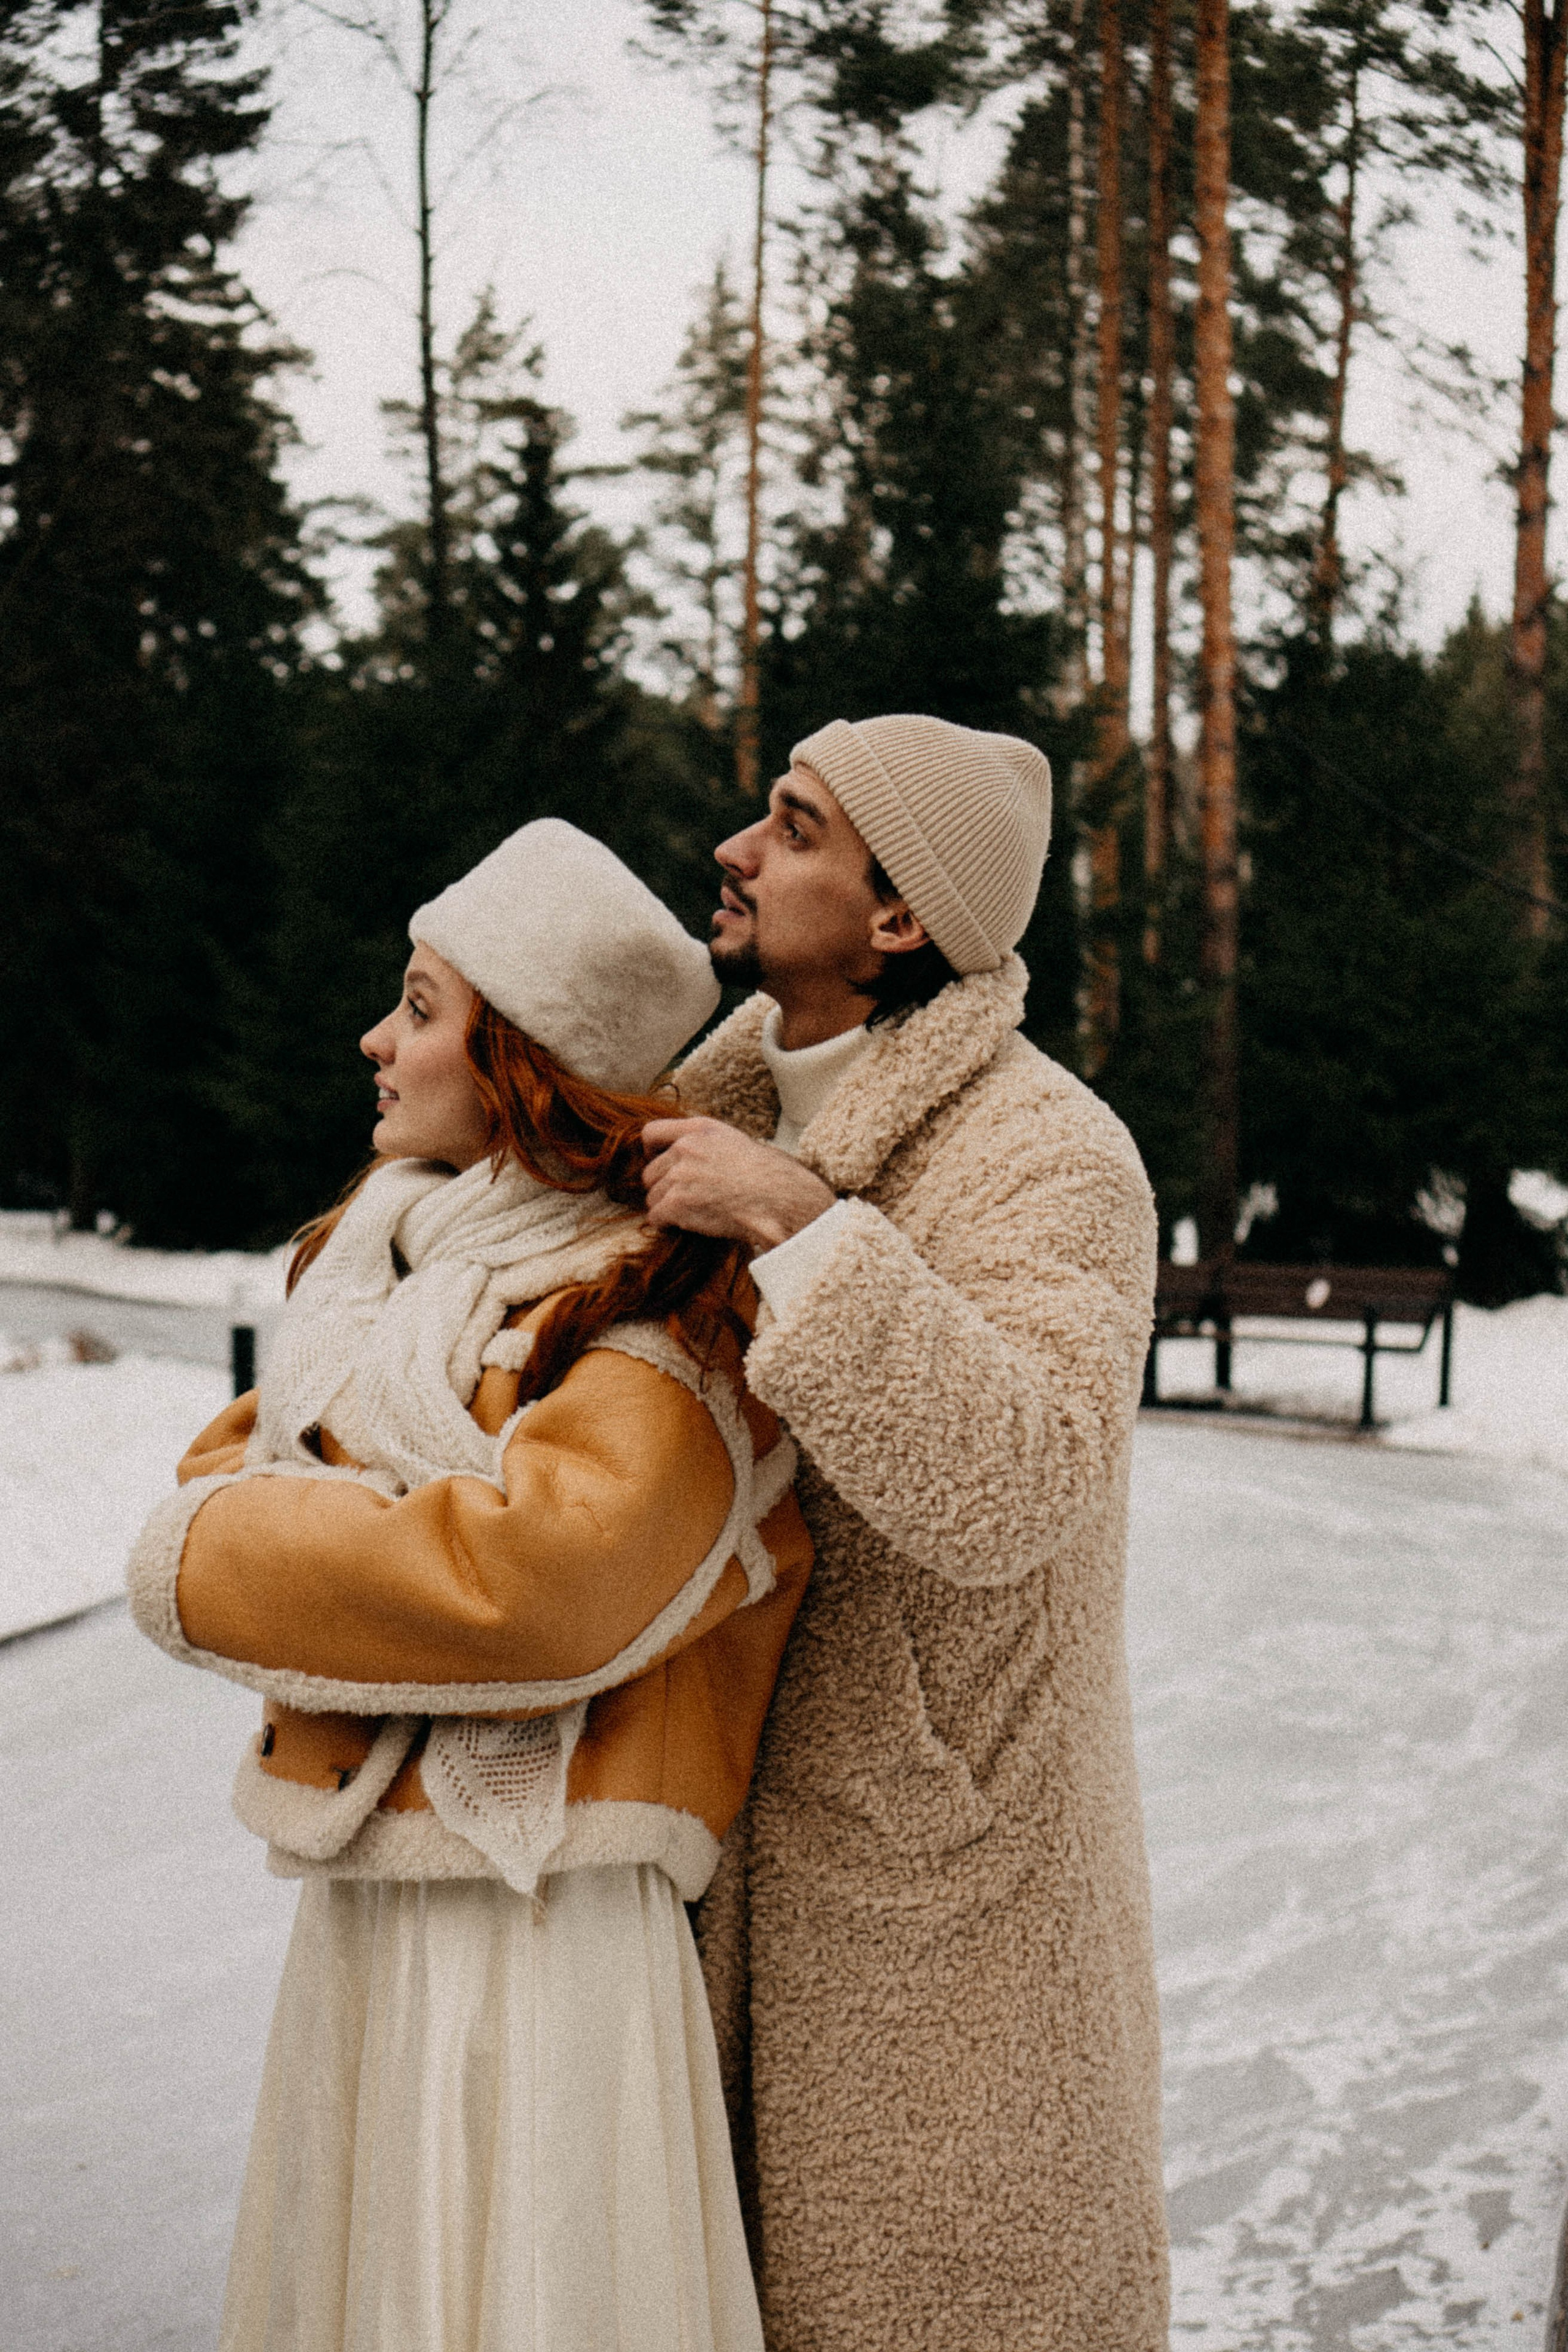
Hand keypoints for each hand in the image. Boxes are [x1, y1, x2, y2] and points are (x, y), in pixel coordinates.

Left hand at [641, 1117, 836, 1251]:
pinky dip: (667, 1225)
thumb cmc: (772, 1177)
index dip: (651, 1151)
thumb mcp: (739, 1143)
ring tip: (692, 1215)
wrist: (780, 1200)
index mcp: (700, 1129)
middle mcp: (685, 1148)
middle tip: (683, 1200)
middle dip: (663, 1188)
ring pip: (652, 1197)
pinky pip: (656, 1217)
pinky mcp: (676, 1202)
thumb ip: (710, 1146)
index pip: (652, 1132)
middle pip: (650, 1172)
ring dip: (666, 1209)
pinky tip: (686, 1226)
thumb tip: (699, 1160)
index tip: (657, 1162)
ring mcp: (678, 1175)